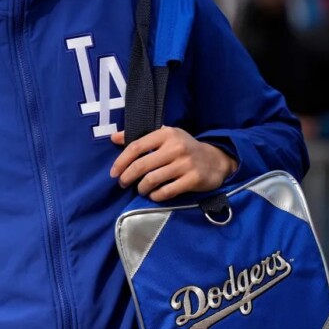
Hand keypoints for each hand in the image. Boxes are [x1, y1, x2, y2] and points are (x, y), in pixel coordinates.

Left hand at [110, 127, 236, 201]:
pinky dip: (156, 195)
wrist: (215, 160)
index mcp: (166, 133)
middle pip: (141, 165)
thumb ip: (140, 138)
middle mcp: (175, 147)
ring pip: (152, 180)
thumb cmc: (184, 148)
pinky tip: (153, 195)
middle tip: (123, 183)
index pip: (136, 147)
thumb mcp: (165, 137)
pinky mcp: (193, 179)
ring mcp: (185, 164)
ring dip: (141, 188)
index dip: (121, 161)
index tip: (113, 172)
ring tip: (140, 189)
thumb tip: (113, 138)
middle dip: (127, 177)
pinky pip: (167, 191)